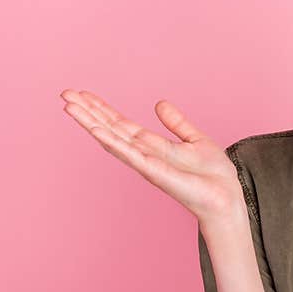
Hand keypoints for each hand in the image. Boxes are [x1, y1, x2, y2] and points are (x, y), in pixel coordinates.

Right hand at [60, 90, 242, 222]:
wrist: (227, 198)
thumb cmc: (213, 176)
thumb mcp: (195, 140)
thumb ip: (177, 123)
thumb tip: (159, 104)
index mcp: (152, 146)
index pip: (121, 124)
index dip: (102, 108)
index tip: (82, 93)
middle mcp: (144, 155)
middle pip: (110, 129)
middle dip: (88, 112)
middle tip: (65, 93)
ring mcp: (147, 164)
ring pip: (112, 139)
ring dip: (90, 122)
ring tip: (69, 106)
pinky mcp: (156, 172)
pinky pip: (130, 154)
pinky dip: (112, 142)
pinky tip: (95, 129)